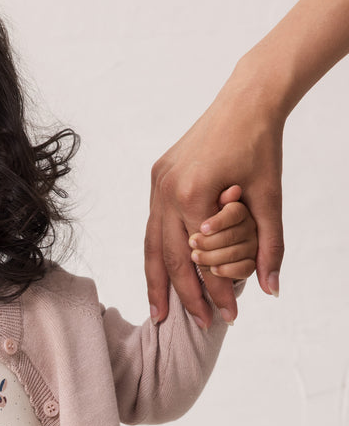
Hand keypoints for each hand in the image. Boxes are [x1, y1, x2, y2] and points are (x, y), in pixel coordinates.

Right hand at [145, 86, 283, 326]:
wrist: (247, 101)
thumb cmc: (261, 146)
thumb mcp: (271, 199)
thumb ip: (269, 246)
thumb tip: (272, 289)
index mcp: (195, 196)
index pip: (205, 259)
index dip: (218, 291)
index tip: (229, 316)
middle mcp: (168, 192)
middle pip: (172, 259)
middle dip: (185, 296)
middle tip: (198, 325)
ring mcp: (158, 185)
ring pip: (153, 247)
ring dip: (158, 283)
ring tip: (161, 314)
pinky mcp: (157, 178)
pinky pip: (153, 226)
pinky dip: (157, 254)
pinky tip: (160, 275)